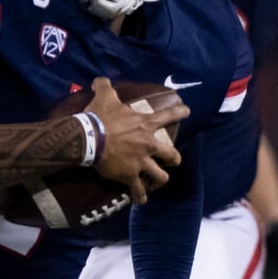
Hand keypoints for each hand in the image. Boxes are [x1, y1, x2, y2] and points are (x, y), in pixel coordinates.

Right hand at [85, 77, 185, 203]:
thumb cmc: (99, 117)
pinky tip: (140, 200)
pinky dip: (140, 197)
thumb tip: (98, 79)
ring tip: (156, 183)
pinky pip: (139, 191)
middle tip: (171, 160)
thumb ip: (104, 86)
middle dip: (174, 159)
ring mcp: (141, 163)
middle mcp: (148, 145)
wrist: (89, 138)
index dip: (180, 112)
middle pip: (171, 155)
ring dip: (160, 180)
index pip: (168, 116)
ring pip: (160, 177)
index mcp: (145, 125)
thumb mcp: (104, 97)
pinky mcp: (130, 176)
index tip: (188, 111)